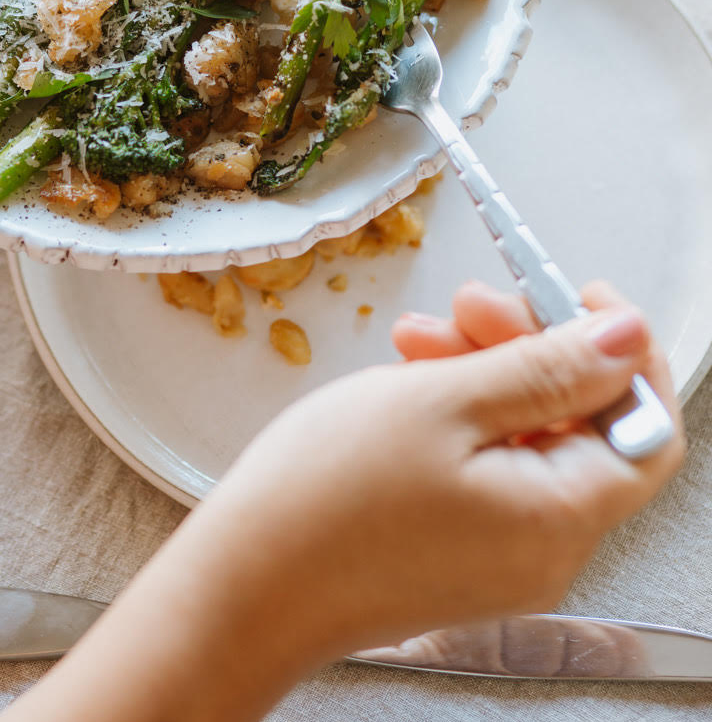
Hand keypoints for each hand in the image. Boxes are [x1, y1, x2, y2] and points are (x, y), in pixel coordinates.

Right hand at [3, 281, 682, 721]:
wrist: (238, 586)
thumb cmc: (325, 498)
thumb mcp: (443, 402)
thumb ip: (546, 368)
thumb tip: (628, 335)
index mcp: (559, 518)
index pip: (644, 430)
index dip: (621, 354)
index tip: (577, 296)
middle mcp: (544, 549)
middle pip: (579, 427)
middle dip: (531, 349)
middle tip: (472, 301)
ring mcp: (497, 557)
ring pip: (524, 440)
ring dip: (484, 372)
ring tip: (418, 335)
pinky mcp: (454, 553)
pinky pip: (485, 469)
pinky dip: (458, 415)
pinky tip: (409, 378)